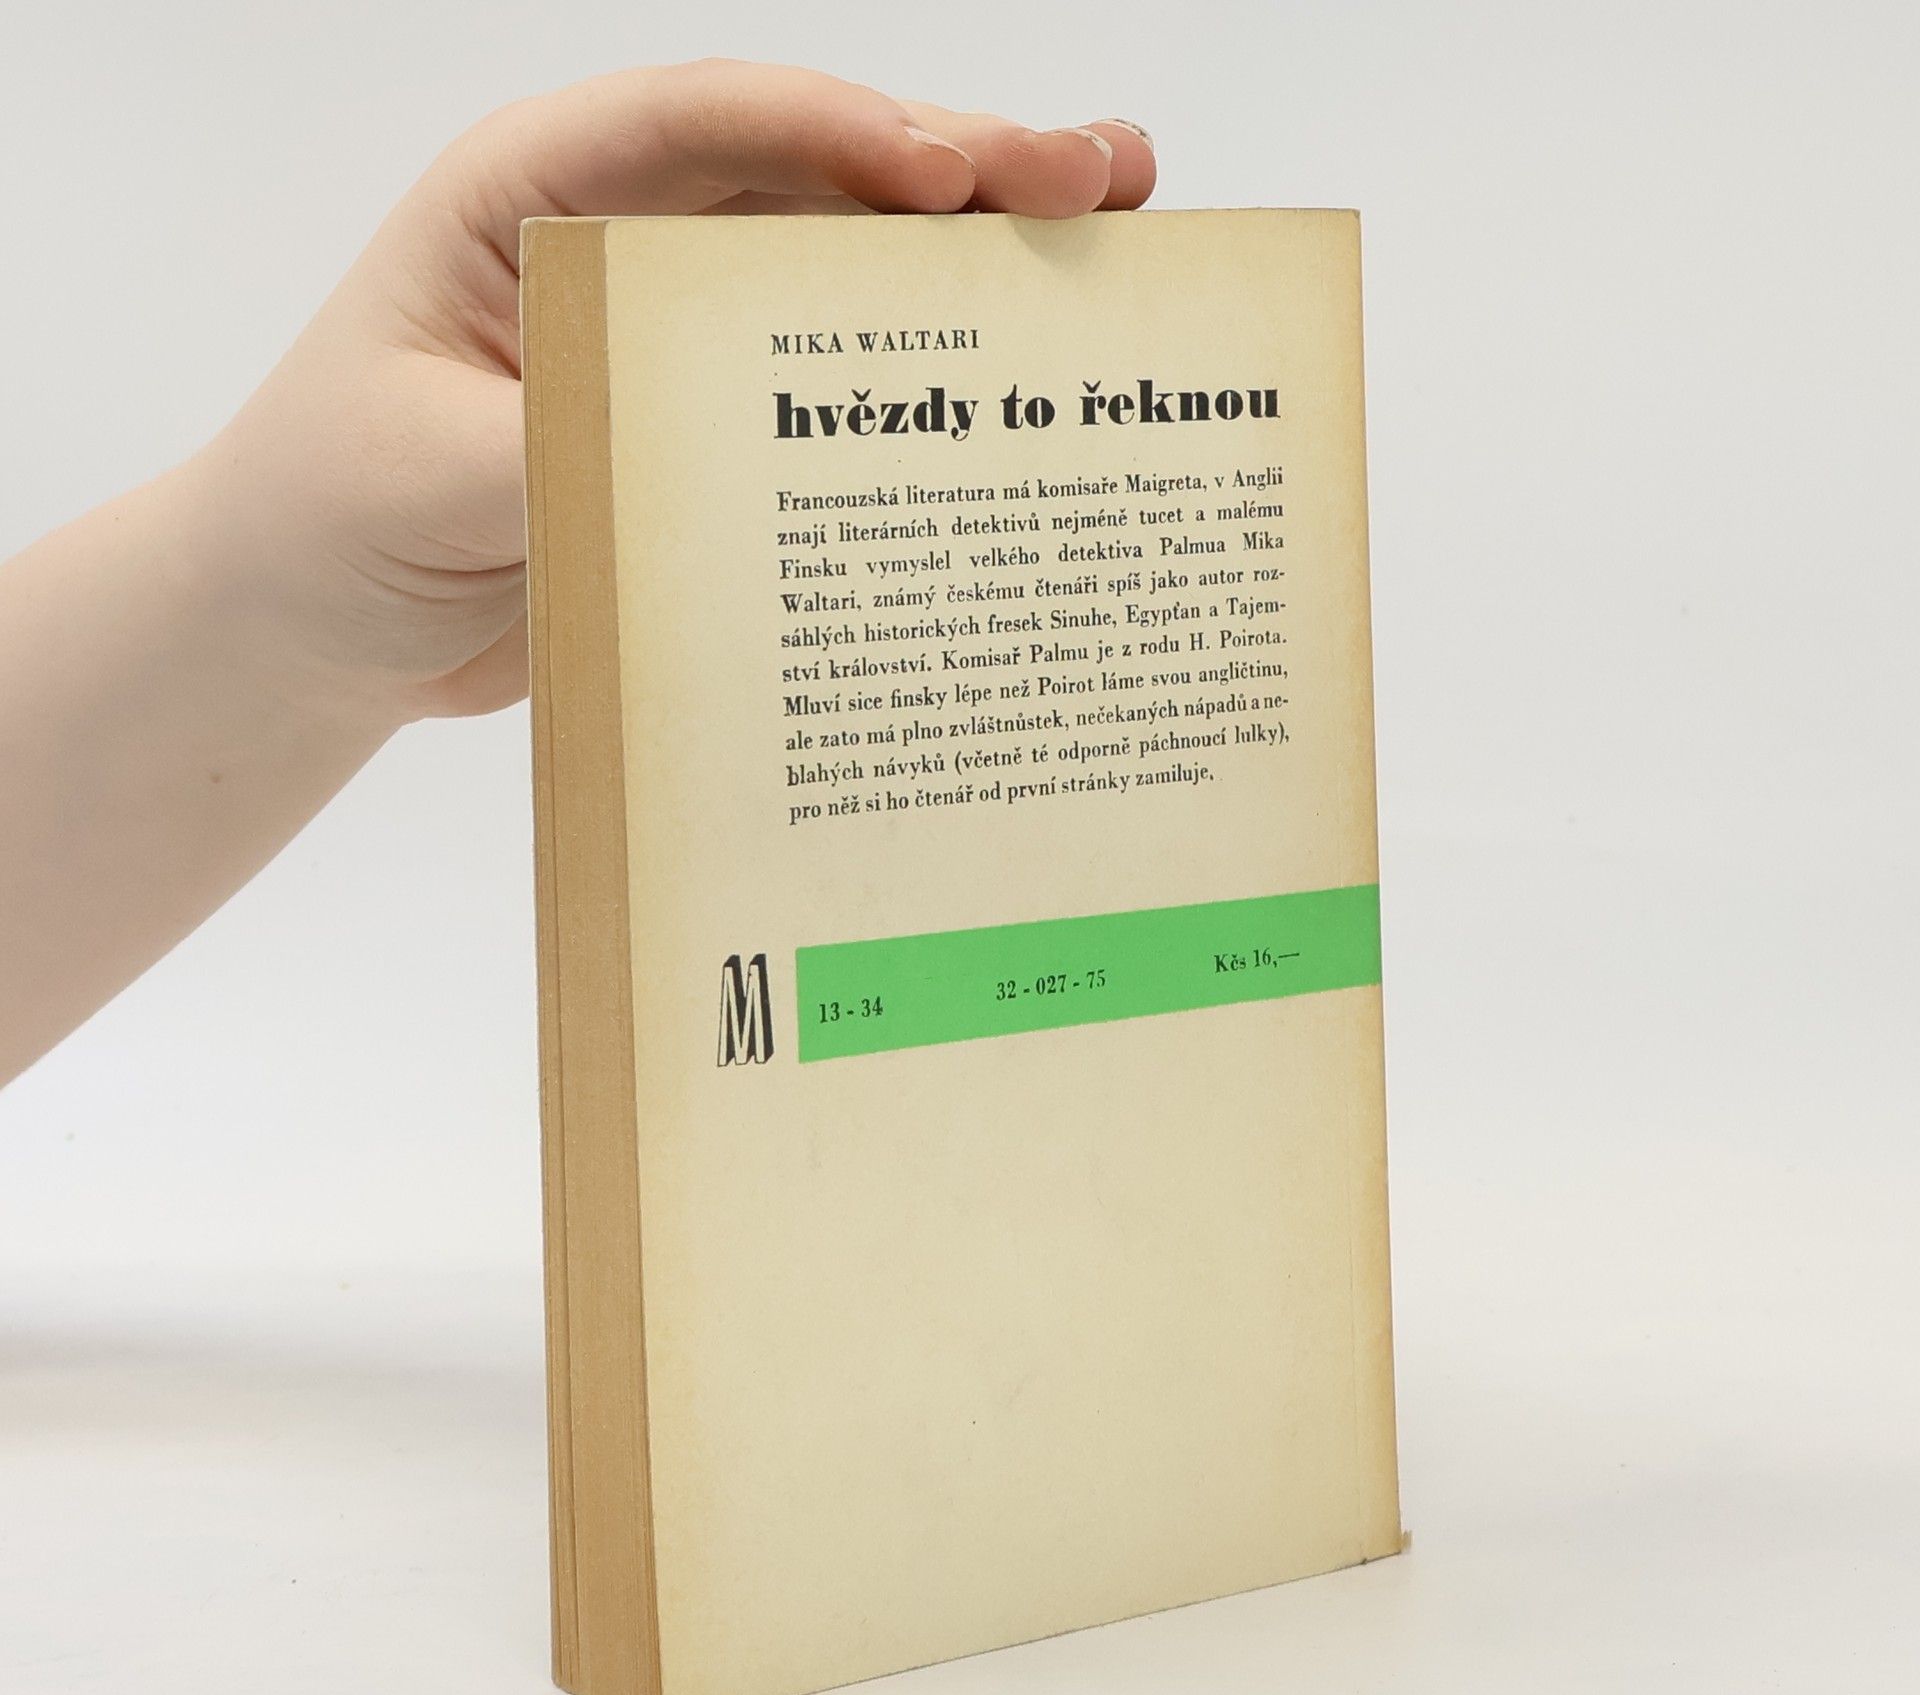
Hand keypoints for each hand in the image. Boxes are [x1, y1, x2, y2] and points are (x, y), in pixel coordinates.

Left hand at [194, 60, 1156, 723]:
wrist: (318, 623)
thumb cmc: (329, 515)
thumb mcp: (426, 472)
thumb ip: (556, 444)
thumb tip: (713, 449)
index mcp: (534, 199)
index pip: (703, 125)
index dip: (836, 131)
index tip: (947, 171)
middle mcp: (629, 244)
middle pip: (814, 178)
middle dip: (961, 169)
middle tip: (1096, 178)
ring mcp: (683, 335)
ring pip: (851, 267)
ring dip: (981, 252)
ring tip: (1115, 231)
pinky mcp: (718, 430)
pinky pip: (841, 384)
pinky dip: (935, 370)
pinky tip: (1029, 367)